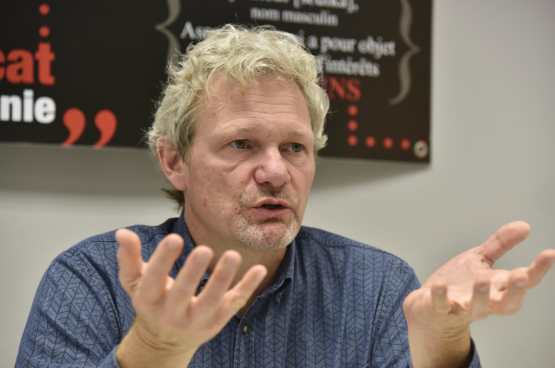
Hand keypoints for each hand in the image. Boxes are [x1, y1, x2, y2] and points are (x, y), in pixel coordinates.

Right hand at [114, 229, 266, 367]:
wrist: (165, 342)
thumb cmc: (152, 303)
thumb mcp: (134, 283)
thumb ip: (129, 257)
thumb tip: (123, 232)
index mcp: (149, 301)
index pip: (153, 280)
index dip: (162, 260)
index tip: (174, 238)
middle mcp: (171, 314)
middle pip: (182, 293)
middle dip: (192, 272)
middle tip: (203, 249)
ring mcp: (196, 320)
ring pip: (211, 301)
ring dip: (223, 278)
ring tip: (232, 255)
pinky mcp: (217, 321)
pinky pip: (234, 304)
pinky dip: (248, 287)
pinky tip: (259, 269)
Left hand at [403, 221, 554, 367]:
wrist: (428, 307)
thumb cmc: (459, 285)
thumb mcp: (480, 259)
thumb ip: (500, 244)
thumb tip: (524, 226)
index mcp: (498, 287)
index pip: (524, 281)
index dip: (538, 270)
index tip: (549, 254)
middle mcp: (485, 301)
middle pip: (508, 304)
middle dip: (516, 292)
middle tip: (521, 276)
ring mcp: (463, 307)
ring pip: (479, 308)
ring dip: (482, 296)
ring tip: (483, 280)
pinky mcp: (440, 309)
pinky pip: (442, 306)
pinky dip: (441, 297)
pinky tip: (440, 286)